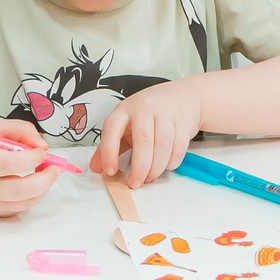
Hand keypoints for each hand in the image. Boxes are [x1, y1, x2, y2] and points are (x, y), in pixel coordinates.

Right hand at [0, 115, 62, 216]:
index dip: (31, 157)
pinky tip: (36, 181)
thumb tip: (43, 146)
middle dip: (45, 178)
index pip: (9, 164)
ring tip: (46, 172)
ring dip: (44, 186)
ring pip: (26, 201)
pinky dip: (37, 194)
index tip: (41, 151)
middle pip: (20, 189)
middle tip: (54, 167)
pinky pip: (24, 206)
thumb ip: (21, 129)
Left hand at [90, 80, 205, 185]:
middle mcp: (144, 108)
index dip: (109, 152)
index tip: (110, 171)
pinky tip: (166, 166)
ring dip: (156, 167)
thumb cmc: (149, 112)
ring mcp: (165, 113)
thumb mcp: (126, 123)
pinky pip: (178, 146)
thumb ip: (111, 144)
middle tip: (135, 183)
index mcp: (124, 110)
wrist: (182, 96)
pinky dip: (172, 162)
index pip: (112, 130)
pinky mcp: (183, 121)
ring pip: (163, 145)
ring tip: (150, 177)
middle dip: (139, 167)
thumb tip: (96, 167)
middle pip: (143, 141)